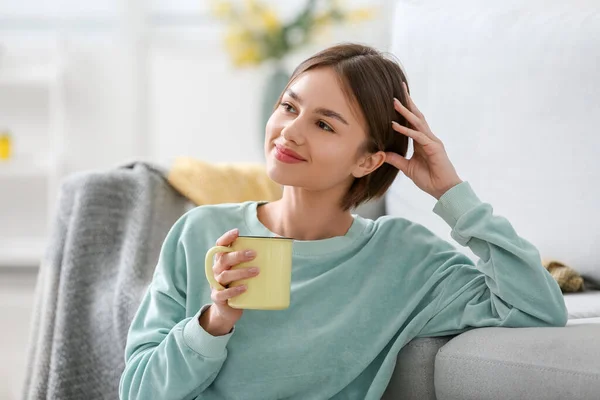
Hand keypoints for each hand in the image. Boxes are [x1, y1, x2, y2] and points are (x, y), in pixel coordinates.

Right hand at [200, 228, 259, 334]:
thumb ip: (255, 259)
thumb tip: (277, 240)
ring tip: (256, 271)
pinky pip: (223, 293)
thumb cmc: (239, 284)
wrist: (228, 310)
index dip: (227, 238)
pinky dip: (234, 290)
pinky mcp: (218, 298)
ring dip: (241, 272)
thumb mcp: (243, 271)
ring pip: (225, 275)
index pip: (220, 245)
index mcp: (222, 261)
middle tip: (254, 254)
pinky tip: (245, 288)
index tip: (237, 232)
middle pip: (224, 259)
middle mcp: (216, 270)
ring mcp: (216, 284)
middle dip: (238, 255)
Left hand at [385, 82, 462, 199]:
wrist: (443, 190)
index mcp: (422, 141)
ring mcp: (432, 141)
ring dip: (405, 112)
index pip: (412, 121)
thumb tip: (383, 153)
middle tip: (399, 87)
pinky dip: (406, 131)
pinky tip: (395, 126)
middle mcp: (428, 138)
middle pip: (416, 116)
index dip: (405, 109)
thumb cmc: (429, 179)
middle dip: (408, 102)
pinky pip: (418, 137)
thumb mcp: (407, 168)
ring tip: (394, 102)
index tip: (396, 97)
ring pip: (417, 123)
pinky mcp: (434, 148)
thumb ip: (396, 159)